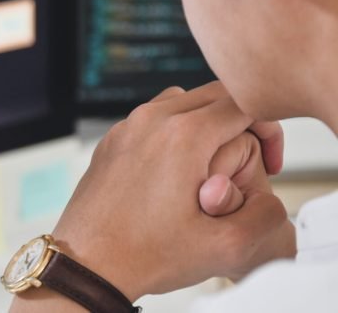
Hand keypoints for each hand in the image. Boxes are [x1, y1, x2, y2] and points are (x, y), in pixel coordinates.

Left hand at [51, 82, 292, 300]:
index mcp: (182, 136)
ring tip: (214, 164)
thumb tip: (271, 196)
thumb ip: (265, 216)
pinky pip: (152, 118)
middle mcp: (151, 121)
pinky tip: (177, 171)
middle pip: (213, 94)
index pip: (243, 103)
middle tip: (250, 162)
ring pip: (181, 101)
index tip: (267, 163)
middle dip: (241, 123)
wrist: (88, 264)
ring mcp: (126, 127)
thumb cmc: (143, 254)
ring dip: (206, 122)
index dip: (268, 129)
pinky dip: (174, 131)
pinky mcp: (111, 140)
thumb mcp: (224, 247)